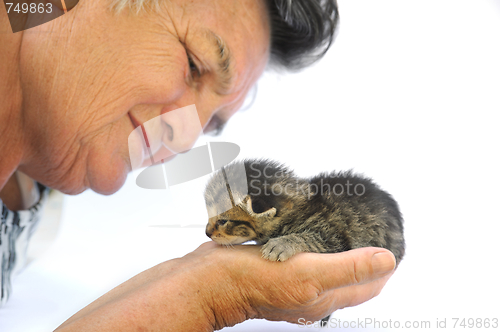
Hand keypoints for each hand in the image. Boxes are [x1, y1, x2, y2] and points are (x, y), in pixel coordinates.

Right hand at [193, 242, 396, 327]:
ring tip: (351, 229)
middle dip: (366, 256)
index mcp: (326, 296)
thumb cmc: (255, 281)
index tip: (393, 245)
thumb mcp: (309, 273)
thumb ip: (350, 268)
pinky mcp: (280, 267)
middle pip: (351, 276)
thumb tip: (386, 260)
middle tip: (375, 232)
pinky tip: (314, 230)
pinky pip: (307, 256)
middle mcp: (313, 292)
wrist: (213, 278)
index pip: (369, 285)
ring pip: (329, 265)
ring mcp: (296, 280)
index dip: (384, 267)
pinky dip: (317, 244)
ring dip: (341, 249)